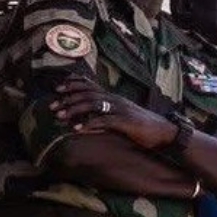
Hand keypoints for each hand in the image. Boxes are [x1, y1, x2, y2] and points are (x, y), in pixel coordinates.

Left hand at [50, 76, 172, 150]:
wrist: (164, 132)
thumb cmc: (143, 127)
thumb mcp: (122, 118)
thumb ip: (104, 117)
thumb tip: (86, 122)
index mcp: (114, 97)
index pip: (91, 85)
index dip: (73, 84)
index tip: (58, 88)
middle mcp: (116, 99)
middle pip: (87, 93)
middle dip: (67, 98)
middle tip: (52, 106)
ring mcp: (120, 109)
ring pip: (92, 104)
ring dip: (73, 109)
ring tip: (59, 116)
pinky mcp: (125, 121)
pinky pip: (103, 120)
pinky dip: (88, 123)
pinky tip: (77, 129)